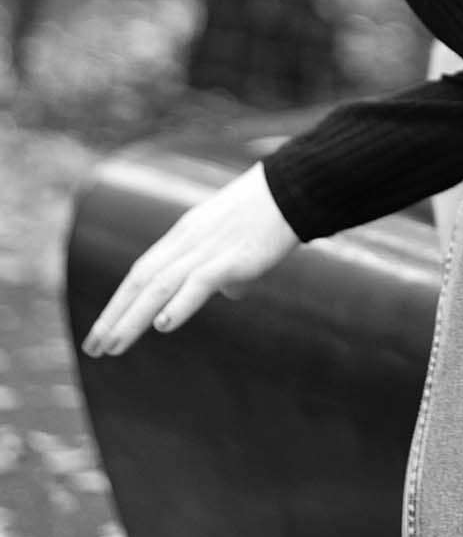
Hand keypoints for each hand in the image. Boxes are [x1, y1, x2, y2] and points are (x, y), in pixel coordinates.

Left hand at [82, 163, 299, 357]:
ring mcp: (209, 248)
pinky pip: (200, 282)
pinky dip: (180, 303)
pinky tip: (163, 324)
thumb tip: (229, 293)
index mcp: (185, 235)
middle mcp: (189, 241)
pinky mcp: (234, 257)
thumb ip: (227, 268)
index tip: (100, 330)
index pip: (142, 271)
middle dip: (115, 316)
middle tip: (93, 348)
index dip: (118, 302)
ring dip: (134, 318)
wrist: (294, 188)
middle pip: (142, 281)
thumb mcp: (236, 241)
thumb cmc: (269, 214)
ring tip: (113, 346)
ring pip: (161, 286)